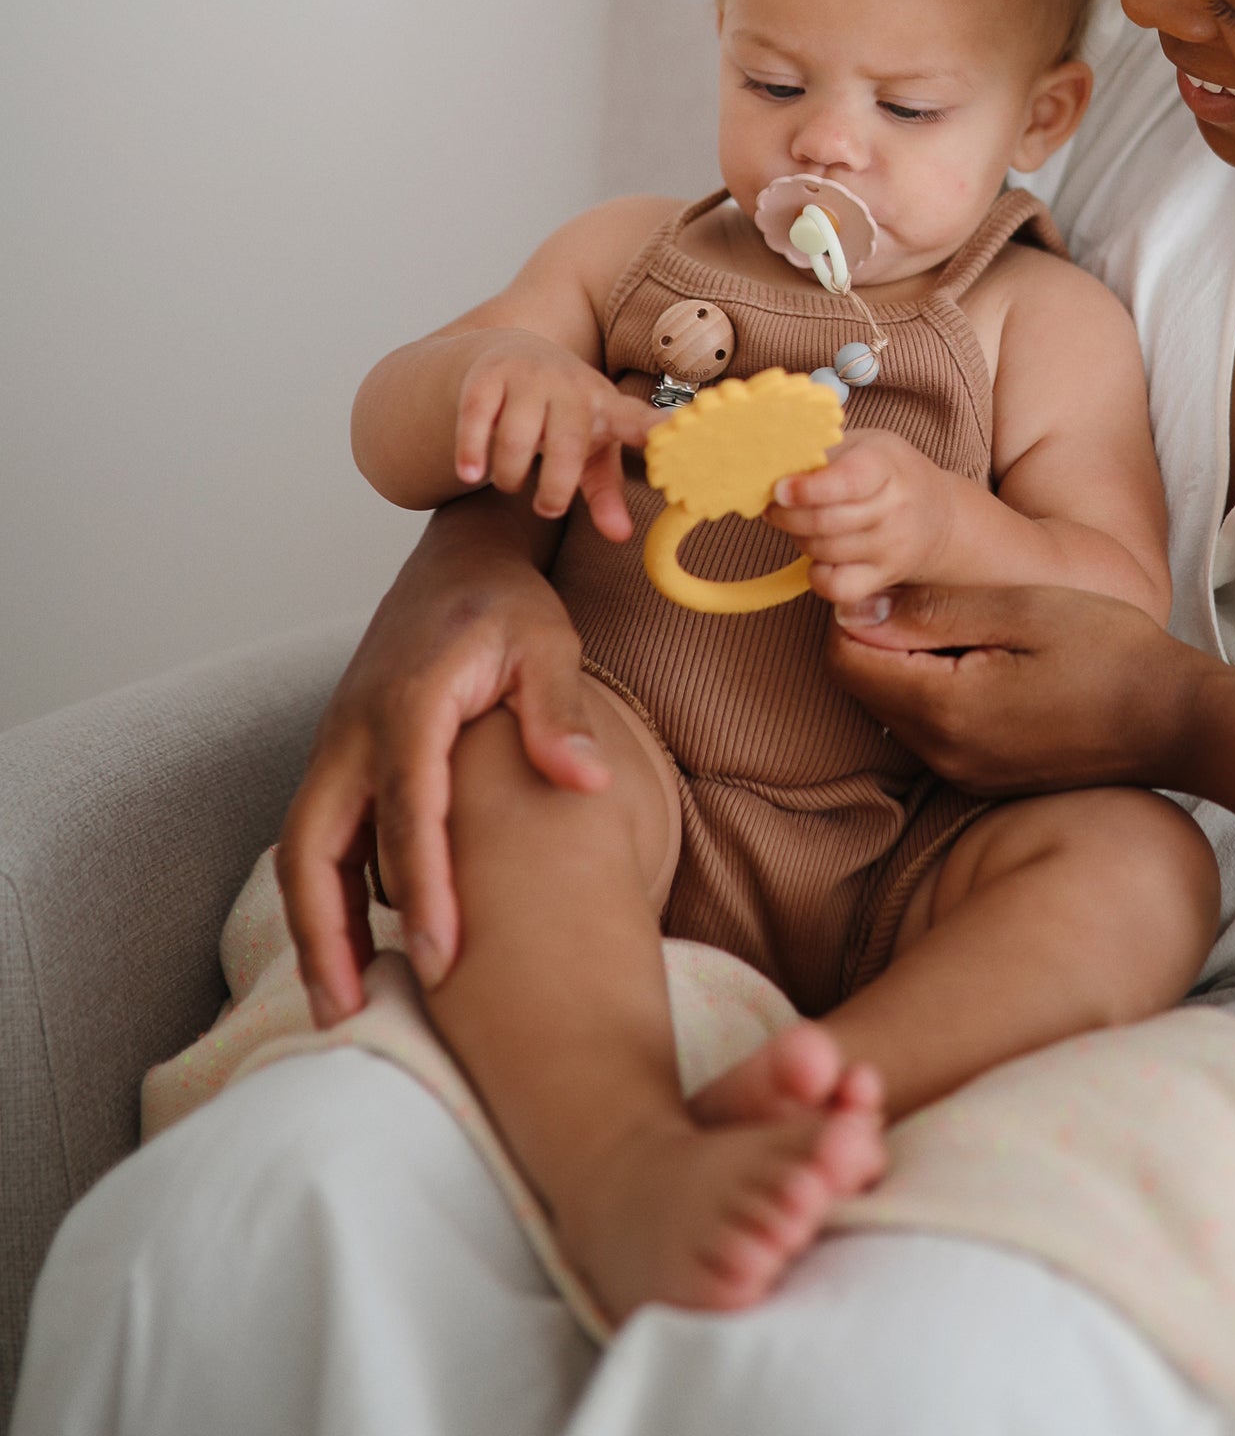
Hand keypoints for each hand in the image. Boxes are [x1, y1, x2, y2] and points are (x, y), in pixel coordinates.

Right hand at [276, 495, 608, 1025]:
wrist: (460, 566)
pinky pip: (318, 837)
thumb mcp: (551, 643)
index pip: (410, 807)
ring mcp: (338, 745)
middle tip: (350, 1015)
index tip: (441, 957)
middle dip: (325, 933)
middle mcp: (356, 729)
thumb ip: (560, 710)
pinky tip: (350, 950)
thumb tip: (585, 781)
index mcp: (412, 701)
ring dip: (315, 926)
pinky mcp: (340, 759)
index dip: (422, 887)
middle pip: (315, 844)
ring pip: (304, 849)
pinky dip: (324, 896)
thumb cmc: (510, 609)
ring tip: (341, 1005)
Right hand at [454, 330, 659, 536]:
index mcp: (608, 407)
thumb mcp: (592, 452)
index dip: (659, 428)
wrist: (513, 352)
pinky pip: (476, 418)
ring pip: (516, 437)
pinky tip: (470, 473)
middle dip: (555, 487)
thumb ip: (606, 494)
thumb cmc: (565, 416)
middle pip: (567, 444)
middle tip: (548, 508)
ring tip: (511, 484)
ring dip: (510, 475)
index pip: (639, 420)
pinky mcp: (488, 376)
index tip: (679, 434)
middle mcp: (571, 387)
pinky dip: (471, 451)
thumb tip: (621, 537)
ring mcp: (529, 377)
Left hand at [765, 431, 954, 604]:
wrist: (938, 515)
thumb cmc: (889, 473)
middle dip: (787, 515)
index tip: (779, 489)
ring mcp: (891, 548)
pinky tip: (820, 555)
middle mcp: (894, 509)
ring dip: (798, 537)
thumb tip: (775, 464)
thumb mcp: (865, 445)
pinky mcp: (883, 578)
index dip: (807, 488)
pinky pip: (836, 587)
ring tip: (799, 523)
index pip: (847, 482)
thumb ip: (825, 453)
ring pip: (824, 551)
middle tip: (776, 505)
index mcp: (886, 466)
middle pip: (825, 521)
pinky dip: (817, 574)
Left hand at [823, 583, 1220, 797]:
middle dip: (884, 638)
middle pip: (866, 687)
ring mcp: (963, 774)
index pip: (847, 660)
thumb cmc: (1108, 652)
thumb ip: (933, 611)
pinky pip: (931, 732)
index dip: (858, 612)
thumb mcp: (1020, 610)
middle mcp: (943, 754)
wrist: (1177, 722)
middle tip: (944, 599)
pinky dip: (940, 694)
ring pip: (896, 709)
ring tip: (976, 629)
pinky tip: (992, 666)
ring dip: (913, 666)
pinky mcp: (982, 781)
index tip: (903, 581)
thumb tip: (855, 608)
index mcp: (946, 709)